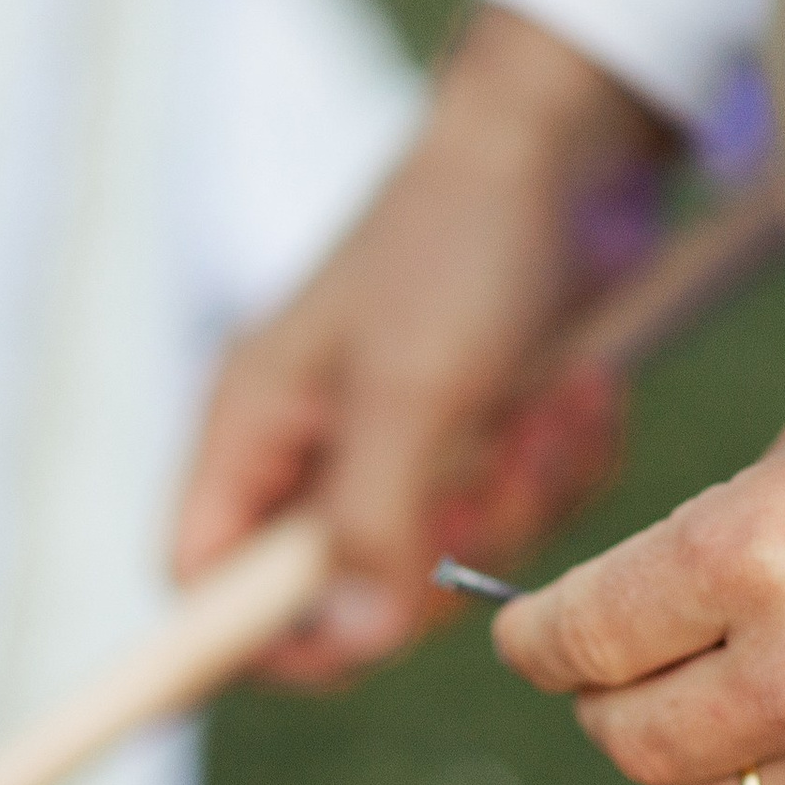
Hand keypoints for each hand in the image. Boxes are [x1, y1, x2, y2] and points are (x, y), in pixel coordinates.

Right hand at [173, 7, 673, 683]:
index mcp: (254, 428)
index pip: (202, 581)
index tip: (354, 647)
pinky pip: (518, 516)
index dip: (252, 636)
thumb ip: (372, 523)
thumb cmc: (463, 237)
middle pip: (346, 595)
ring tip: (556, 405)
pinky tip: (582, 396)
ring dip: (521, 498)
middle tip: (494, 472)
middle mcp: (315, 451)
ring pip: (448, 562)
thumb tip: (350, 647)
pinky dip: (561, 467)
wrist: (570, 136)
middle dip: (441, 552)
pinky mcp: (479, 441)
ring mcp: (401, 449)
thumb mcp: (415, 387)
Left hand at [493, 344, 784, 784]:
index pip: (575, 639)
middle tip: (635, 682)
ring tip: (778, 704)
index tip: (531, 645)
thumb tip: (621, 619)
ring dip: (721, 766)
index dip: (535, 644)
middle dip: (614, 710)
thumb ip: (716, 537)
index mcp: (755, 551)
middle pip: (628, 745)